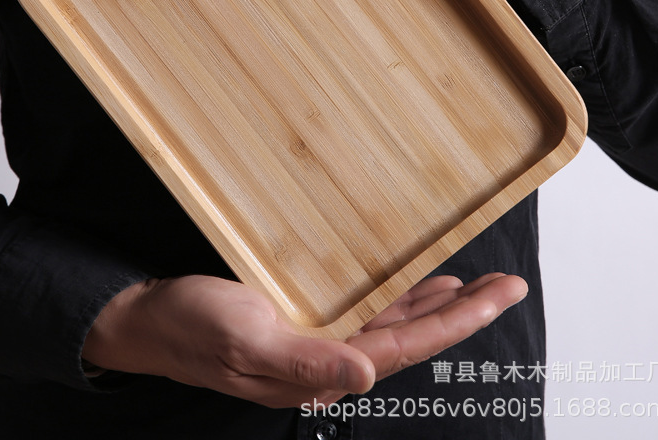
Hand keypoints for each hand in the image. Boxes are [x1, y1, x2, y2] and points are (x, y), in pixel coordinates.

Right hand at [82, 272, 526, 407]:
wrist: (151, 317)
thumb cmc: (192, 328)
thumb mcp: (245, 342)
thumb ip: (306, 363)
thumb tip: (369, 376)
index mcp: (321, 371)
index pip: (406, 347)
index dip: (457, 322)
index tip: (499, 295)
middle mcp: (328, 357)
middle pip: (410, 334)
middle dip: (462, 311)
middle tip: (506, 284)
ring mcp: (317, 335)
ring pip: (392, 319)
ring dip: (435, 302)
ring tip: (474, 284)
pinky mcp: (302, 313)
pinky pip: (363, 304)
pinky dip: (396, 292)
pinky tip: (413, 281)